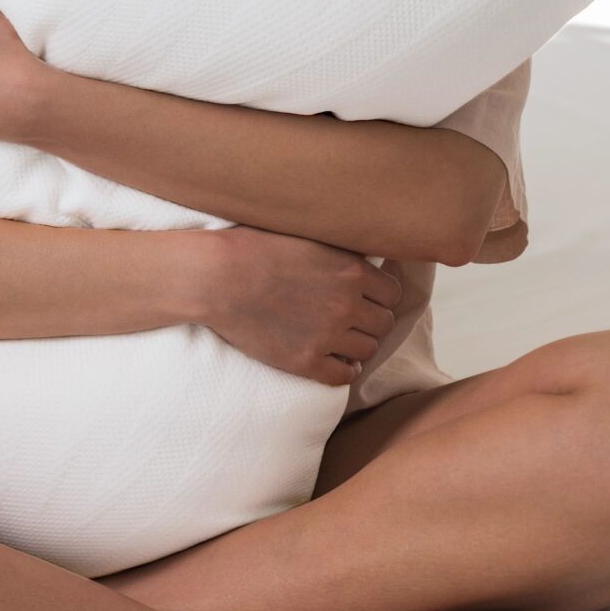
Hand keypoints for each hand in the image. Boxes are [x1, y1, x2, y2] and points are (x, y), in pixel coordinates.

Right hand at [190, 227, 401, 386]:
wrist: (216, 277)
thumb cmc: (254, 247)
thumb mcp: (307, 234)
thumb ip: (339, 249)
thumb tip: (362, 254)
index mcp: (351, 271)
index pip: (393, 293)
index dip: (380, 296)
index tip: (367, 297)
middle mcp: (346, 305)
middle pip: (384, 324)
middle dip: (371, 320)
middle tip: (353, 318)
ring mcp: (327, 336)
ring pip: (367, 350)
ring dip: (358, 345)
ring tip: (342, 338)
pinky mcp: (305, 361)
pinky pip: (343, 376)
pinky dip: (343, 369)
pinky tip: (334, 359)